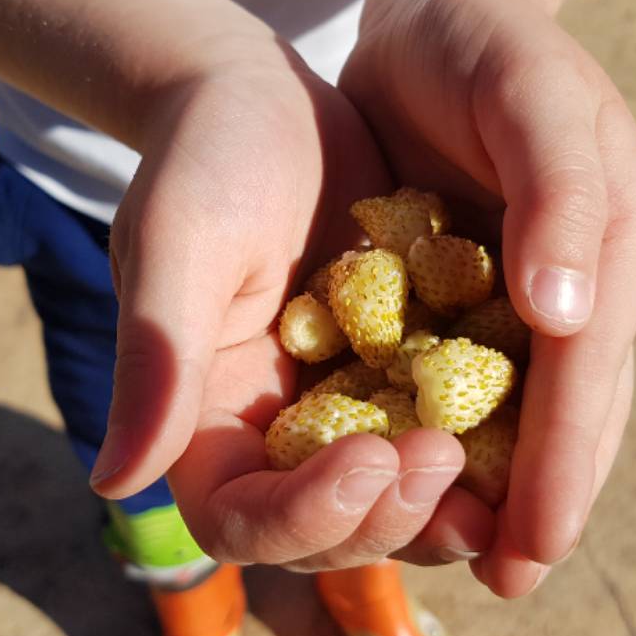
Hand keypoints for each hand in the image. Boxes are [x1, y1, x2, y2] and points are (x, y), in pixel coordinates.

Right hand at [90, 40, 494, 570]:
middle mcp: (273, 433)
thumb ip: (157, 361)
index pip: (241, 520)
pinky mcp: (392, 372)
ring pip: (392, 498)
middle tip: (446, 459)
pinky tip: (521, 423)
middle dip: (389, 516)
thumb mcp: (177, 248)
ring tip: (496, 468)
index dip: (304, 516)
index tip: (370, 458)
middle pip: (328, 529)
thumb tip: (114, 480)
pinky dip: (478, 443)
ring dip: (444, 501)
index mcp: (207, 424)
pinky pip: (437, 428)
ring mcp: (337, 407)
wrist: (265, 106)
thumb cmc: (204, 162)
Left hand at [339, 0, 635, 594]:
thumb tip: (570, 314)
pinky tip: (403, 469)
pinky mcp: (447, 285)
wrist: (432, 15)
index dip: (561, 468)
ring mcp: (504, 292)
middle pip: (551, 412)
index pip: (579, 380)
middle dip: (529, 498)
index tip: (532, 551)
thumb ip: (561, 198)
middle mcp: (557, 287)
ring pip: (501, 407)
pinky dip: (431, 426)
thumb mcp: (533, 99)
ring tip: (454, 549)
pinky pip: (445, 372)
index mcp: (595, 251)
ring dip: (481, 480)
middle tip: (502, 576)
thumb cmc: (484, 46)